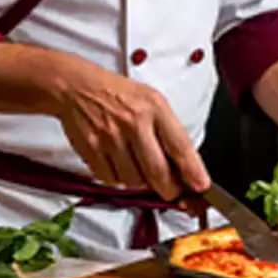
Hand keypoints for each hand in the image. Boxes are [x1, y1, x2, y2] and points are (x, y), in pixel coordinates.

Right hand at [49, 56, 210, 199]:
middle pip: (158, 172)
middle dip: (168, 188)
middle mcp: (133, 123)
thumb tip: (184, 167)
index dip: (192, 171)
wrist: (77, 87)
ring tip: (137, 166)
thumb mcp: (152, 101)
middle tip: (170, 190)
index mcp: (154, 109)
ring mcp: (110, 138)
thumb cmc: (119, 95)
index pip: (180, 146)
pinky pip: (111, 179)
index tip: (200, 185)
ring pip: (134, 181)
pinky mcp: (91, 150)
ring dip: (140, 182)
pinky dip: (117, 178)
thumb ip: (168, 131)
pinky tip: (118, 163)